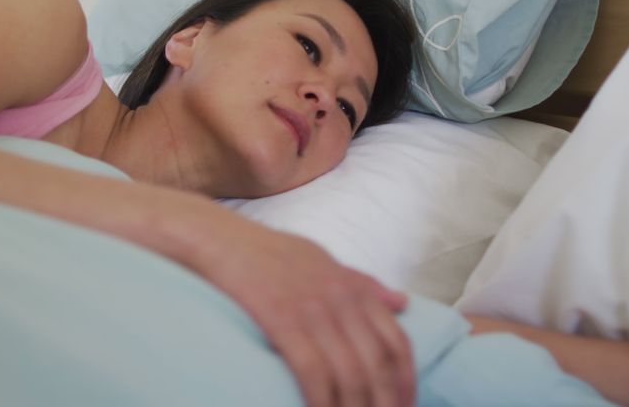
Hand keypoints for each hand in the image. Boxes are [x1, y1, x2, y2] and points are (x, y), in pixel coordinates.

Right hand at [192, 214, 414, 406]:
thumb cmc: (270, 252)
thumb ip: (363, 284)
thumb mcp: (324, 260)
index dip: (406, 383)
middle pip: (379, 365)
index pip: (398, 342)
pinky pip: (313, 371)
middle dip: (386, 404)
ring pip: (351, 374)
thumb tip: (402, 302)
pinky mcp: (282, 320)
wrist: (222, 239)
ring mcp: (313, 310)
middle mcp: (342, 300)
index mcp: (355, 288)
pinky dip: (323, 402)